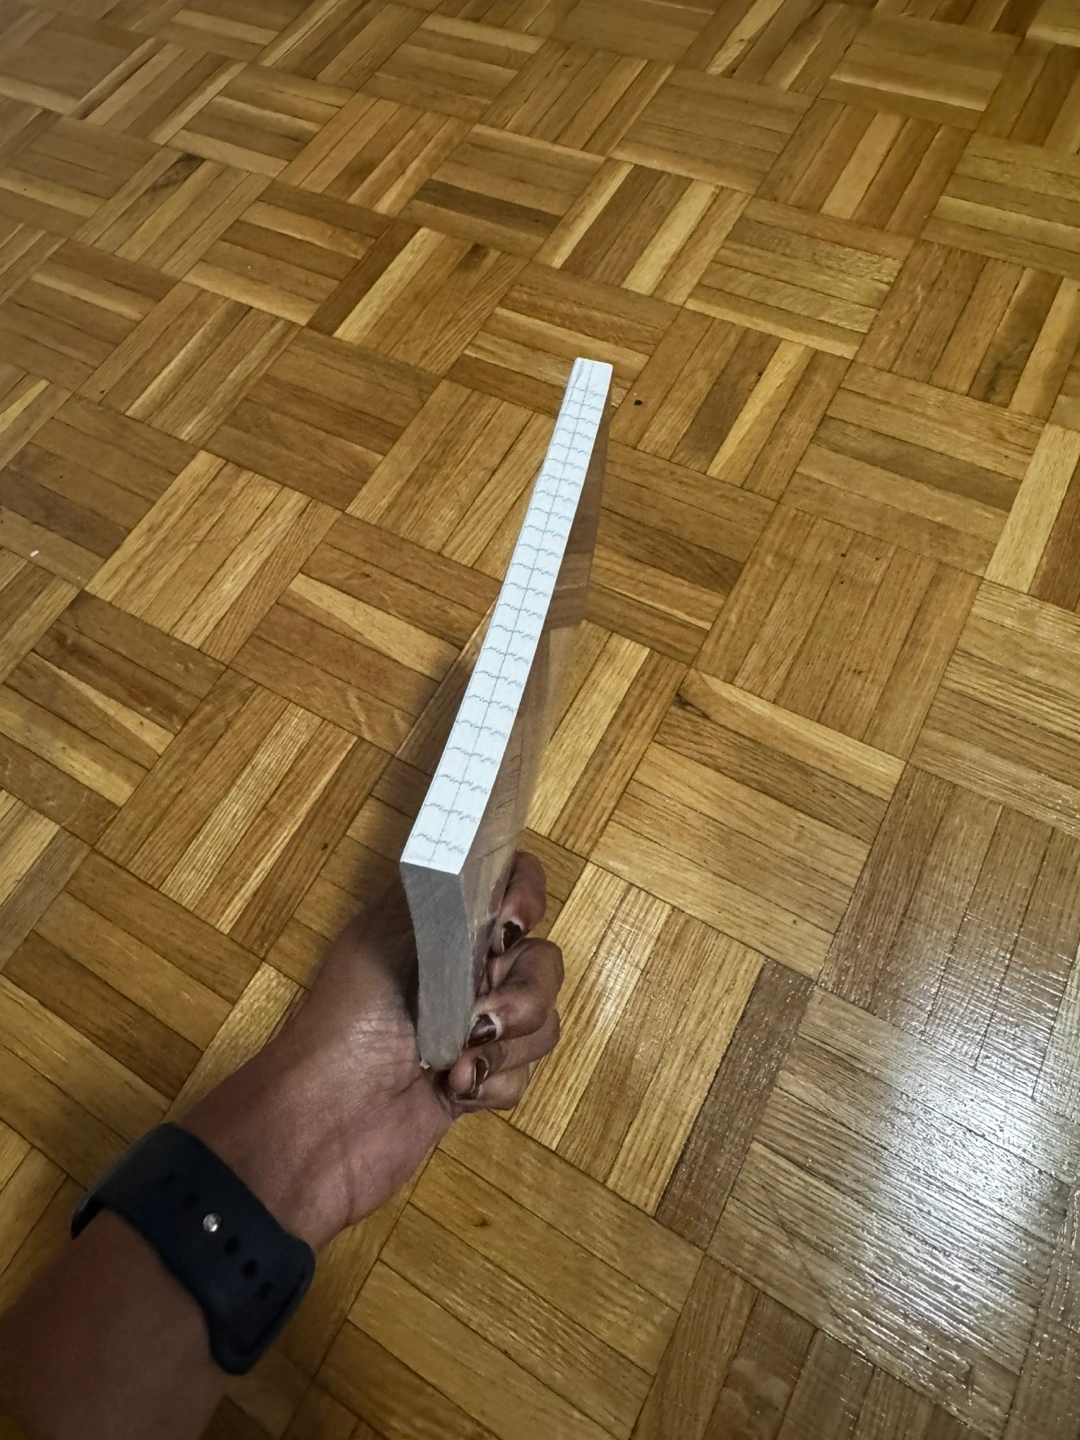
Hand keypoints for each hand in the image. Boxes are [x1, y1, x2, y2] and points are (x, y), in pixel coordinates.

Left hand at [182, 853, 562, 1249]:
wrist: (326, 1122)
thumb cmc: (344, 1021)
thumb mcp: (384, 940)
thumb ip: (448, 906)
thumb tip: (499, 883)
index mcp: (439, 922)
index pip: (509, 881)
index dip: (527, 895)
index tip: (510, 927)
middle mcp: (463, 969)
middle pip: (542, 959)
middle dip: (523, 992)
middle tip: (480, 1017)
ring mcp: (474, 1026)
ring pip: (541, 1021)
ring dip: (506, 1044)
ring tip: (457, 1062)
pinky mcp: (478, 1080)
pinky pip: (523, 1074)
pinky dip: (492, 1083)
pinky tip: (452, 1091)